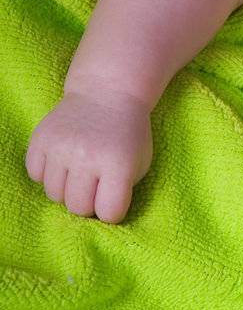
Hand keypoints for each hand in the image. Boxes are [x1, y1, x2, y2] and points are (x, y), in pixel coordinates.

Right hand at [25, 88, 152, 222]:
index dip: (111, 211)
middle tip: (94, 187)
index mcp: (117, 164)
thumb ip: (123, 192)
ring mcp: (60, 147)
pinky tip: (62, 162)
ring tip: (78, 173)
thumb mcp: (139, 163)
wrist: (106, 93)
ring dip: (67, 190)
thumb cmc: (127, 135)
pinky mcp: (40, 139)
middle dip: (88, 203)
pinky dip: (47, 174)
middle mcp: (87, 157)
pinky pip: (36, 175)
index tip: (113, 199)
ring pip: (54, 195)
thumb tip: (100, 216)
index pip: (109, 212)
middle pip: (78, 208)